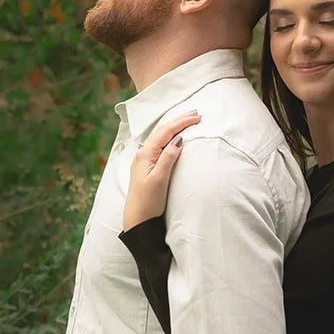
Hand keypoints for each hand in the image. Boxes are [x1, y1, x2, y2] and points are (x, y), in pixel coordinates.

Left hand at [122, 110, 199, 229]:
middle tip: (196, 114)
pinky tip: (175, 137)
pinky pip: (159, 145)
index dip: (181, 122)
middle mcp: (143, 154)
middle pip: (162, 131)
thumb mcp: (159, 179)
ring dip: (174, 127)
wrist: (137, 220)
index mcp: (146, 154)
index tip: (197, 117)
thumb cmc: (147, 202)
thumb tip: (178, 139)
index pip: (166, 132)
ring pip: (161, 137)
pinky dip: (170, 137)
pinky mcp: (147, 166)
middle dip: (179, 121)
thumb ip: (168, 158)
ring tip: (188, 121)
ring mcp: (144, 159)